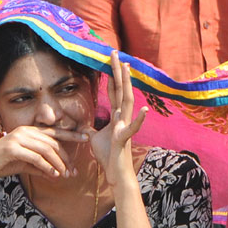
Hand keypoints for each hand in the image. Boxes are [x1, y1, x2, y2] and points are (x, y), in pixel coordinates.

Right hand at [0, 124, 87, 185]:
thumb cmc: (3, 164)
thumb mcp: (26, 165)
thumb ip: (41, 166)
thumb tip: (58, 174)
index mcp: (29, 131)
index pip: (54, 132)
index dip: (72, 135)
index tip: (87, 138)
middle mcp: (25, 131)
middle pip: (53, 143)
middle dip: (66, 158)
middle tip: (73, 172)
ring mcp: (18, 138)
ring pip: (46, 150)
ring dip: (58, 164)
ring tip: (65, 176)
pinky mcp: (12, 148)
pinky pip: (36, 157)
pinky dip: (47, 167)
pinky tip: (53, 175)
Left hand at [87, 51, 146, 185]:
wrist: (115, 173)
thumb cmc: (108, 156)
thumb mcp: (95, 139)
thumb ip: (91, 129)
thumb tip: (84, 125)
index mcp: (116, 116)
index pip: (114, 92)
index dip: (111, 76)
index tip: (110, 60)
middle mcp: (123, 118)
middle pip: (121, 90)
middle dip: (118, 71)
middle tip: (115, 53)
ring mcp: (125, 127)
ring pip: (128, 102)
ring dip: (128, 85)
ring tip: (127, 68)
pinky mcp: (124, 139)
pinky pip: (133, 128)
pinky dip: (139, 119)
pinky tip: (143, 109)